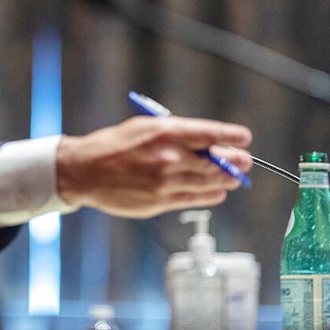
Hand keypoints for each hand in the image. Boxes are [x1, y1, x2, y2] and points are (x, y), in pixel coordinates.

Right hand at [56, 116, 252, 218]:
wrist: (85, 171)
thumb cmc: (114, 146)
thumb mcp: (145, 128)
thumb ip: (176, 135)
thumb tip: (208, 143)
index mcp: (166, 133)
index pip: (210, 134)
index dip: (232, 136)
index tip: (244, 137)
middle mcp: (169, 158)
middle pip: (216, 162)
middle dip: (236, 161)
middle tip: (244, 161)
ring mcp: (166, 182)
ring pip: (210, 183)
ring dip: (227, 180)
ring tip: (234, 178)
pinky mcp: (160, 201)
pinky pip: (195, 199)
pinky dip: (211, 195)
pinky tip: (217, 192)